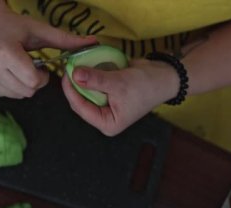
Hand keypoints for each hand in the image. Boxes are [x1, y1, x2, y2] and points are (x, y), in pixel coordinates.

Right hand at [0, 0, 95, 97]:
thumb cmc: (14, 26)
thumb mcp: (39, 30)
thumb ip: (65, 40)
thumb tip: (93, 43)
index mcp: (5, 53)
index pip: (33, 81)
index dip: (42, 75)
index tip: (40, 65)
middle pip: (26, 91)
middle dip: (34, 82)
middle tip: (29, 66)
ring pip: (17, 95)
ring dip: (23, 85)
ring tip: (17, 67)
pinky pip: (5, 95)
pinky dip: (11, 87)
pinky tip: (6, 72)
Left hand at [62, 59, 178, 135]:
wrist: (165, 76)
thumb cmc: (145, 86)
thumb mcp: (119, 83)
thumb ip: (96, 79)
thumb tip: (74, 74)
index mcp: (106, 123)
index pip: (80, 108)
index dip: (70, 91)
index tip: (66, 73)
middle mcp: (103, 116)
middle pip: (80, 100)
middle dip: (75, 83)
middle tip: (70, 64)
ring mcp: (104, 104)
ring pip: (85, 90)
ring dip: (82, 77)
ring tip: (76, 62)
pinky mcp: (107, 93)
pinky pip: (93, 83)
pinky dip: (90, 73)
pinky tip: (87, 62)